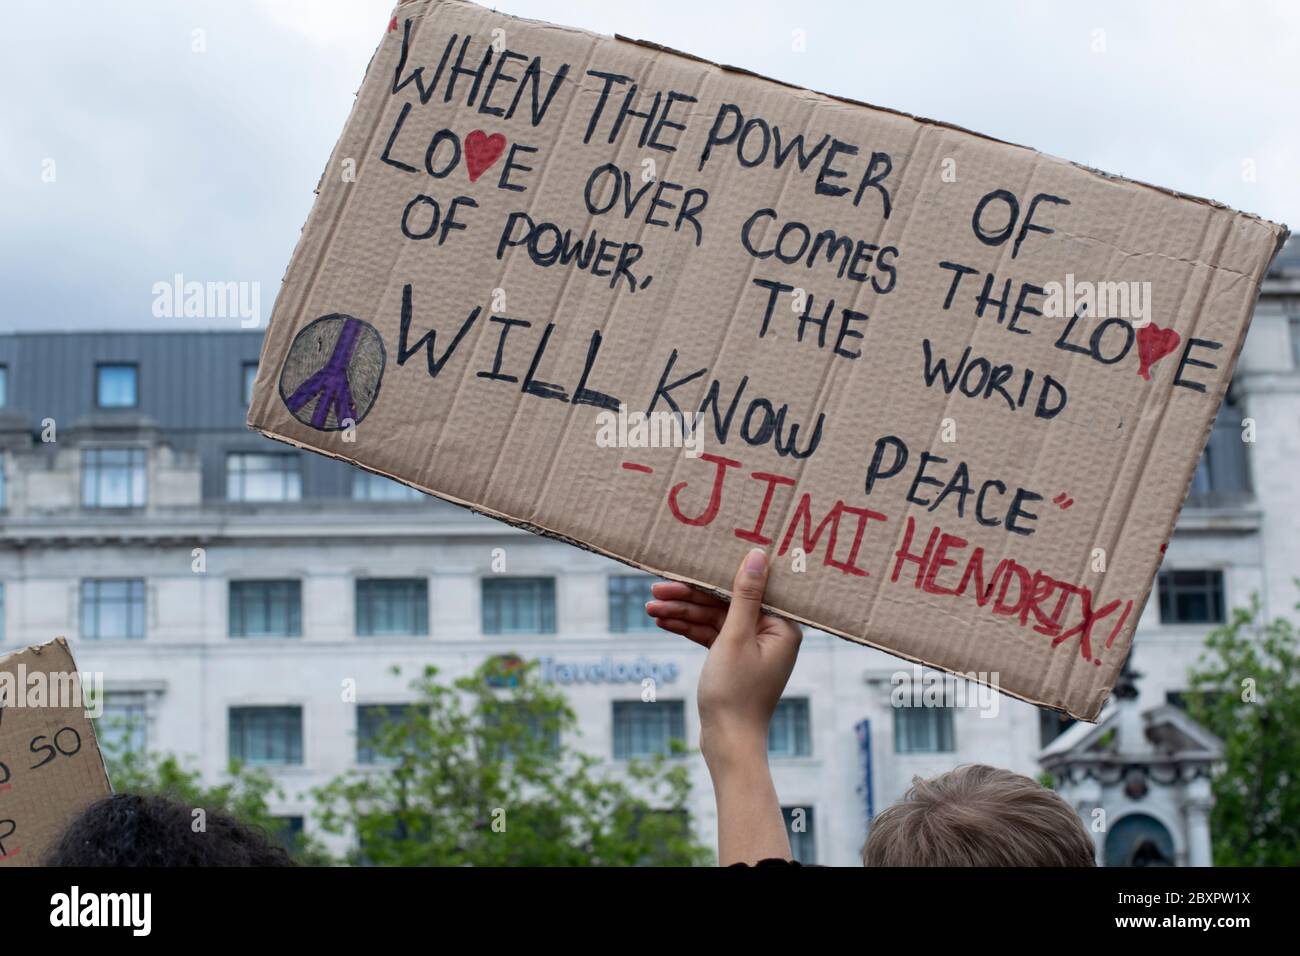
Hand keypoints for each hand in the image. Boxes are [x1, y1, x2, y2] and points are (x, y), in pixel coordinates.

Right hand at [646, 548, 801, 767]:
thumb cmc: (735, 693)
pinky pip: (711, 636)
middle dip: (689, 597)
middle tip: (657, 588)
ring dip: (683, 612)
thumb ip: (744, 595)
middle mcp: (771, 634)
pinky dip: (689, 629)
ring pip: (714, 619)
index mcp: (782, 626)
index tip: (687, 566)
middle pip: (726, 603)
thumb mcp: (735, 637)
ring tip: (650, 607)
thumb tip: (759, 556)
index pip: (746, 589)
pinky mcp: (735, 660)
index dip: (713, 578)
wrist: (728, 743)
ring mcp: (753, 648)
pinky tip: (663, 621)